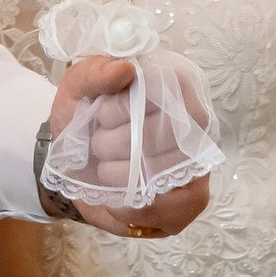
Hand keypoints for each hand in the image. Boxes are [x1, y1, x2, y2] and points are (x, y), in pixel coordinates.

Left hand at [41, 51, 211, 242]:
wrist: (77, 163)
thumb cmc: (84, 118)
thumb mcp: (77, 87)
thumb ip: (95, 72)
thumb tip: (125, 69)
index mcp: (175, 83)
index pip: (161, 91)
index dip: (122, 108)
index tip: (100, 115)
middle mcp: (197, 120)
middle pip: (162, 134)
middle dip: (114, 144)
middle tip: (99, 144)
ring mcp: (199, 161)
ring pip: (162, 172)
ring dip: (118, 175)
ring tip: (105, 168)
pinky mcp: (192, 199)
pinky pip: (165, 207)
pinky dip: (128, 206)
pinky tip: (114, 197)